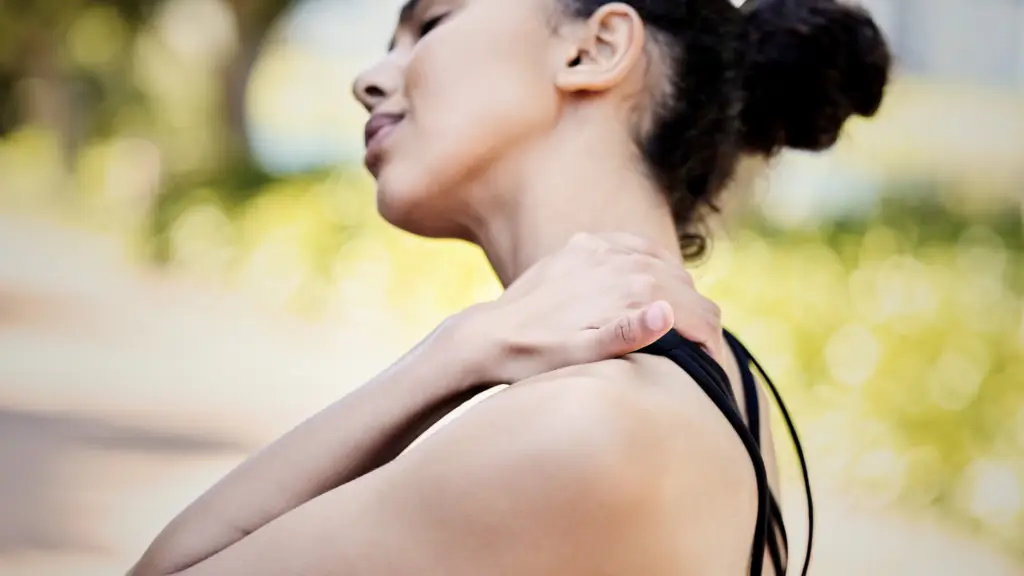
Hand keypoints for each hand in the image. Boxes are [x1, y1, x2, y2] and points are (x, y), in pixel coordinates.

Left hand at [462, 232, 724, 383]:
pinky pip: (634, 247)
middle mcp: (619, 261)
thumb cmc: (534, 356)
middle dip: (701, 319)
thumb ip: (626, 335)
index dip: (713, 343)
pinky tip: (650, 285)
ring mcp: (600, 249)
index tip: (715, 369)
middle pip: (685, 288)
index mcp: (628, 290)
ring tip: (683, 325)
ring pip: (665, 265)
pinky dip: (651, 265)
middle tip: (705, 351)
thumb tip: (667, 313)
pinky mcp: (584, 245)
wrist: (487, 335)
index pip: (696, 313)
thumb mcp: (579, 358)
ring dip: (679, 293)